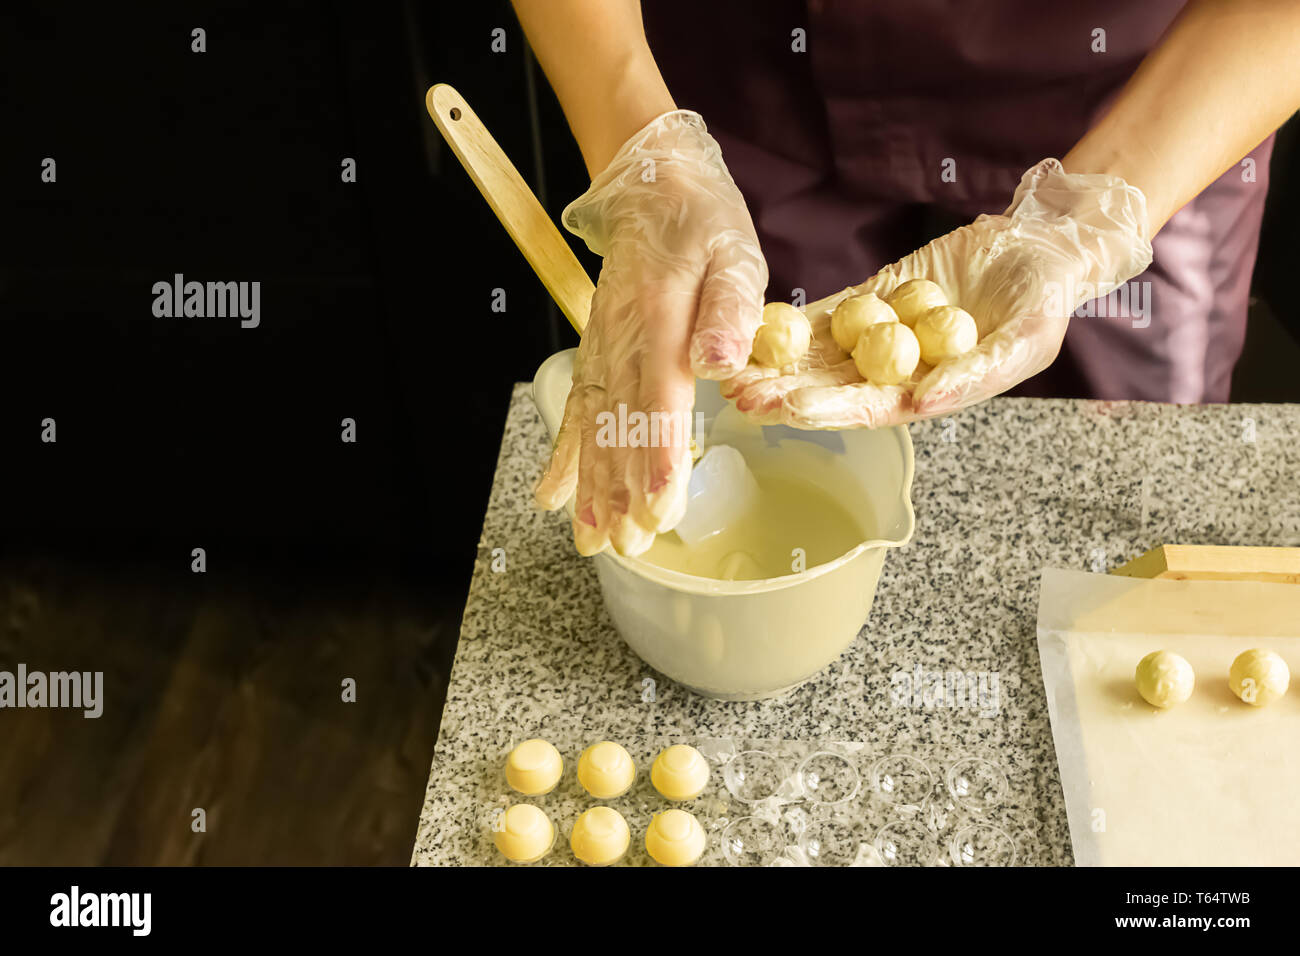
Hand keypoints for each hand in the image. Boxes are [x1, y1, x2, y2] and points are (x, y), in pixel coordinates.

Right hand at [533, 111, 766, 554]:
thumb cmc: (703, 222)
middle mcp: (622, 338)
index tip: (660, 505)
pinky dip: (564, 456)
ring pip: (592, 424)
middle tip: (628, 543)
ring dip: (590, 485)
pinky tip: (554, 498)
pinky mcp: (597, 352)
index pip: (658, 395)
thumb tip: (721, 364)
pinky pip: (577, 409)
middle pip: (618, 422)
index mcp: (660, 315)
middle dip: (621, 488)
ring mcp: (602, 347)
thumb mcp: (734, 251)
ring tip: (590, 539)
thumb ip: (729, 307)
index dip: (657, 453)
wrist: (654, 184)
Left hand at [721, 159, 1152, 428]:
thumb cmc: (1045, 300)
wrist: (1040, 246)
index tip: (790, 409)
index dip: (829, 409)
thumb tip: (924, 401)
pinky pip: (826, 313)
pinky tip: (754, 325)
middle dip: (784, 392)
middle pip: (831, 387)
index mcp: (929, 392)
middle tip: (739, 394)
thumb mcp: (1028, 338)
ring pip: (818, 354)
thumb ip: (977, 372)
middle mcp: (897, 371)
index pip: (871, 407)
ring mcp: (881, 335)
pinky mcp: (872, 299)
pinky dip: (792, 321)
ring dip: (776, 362)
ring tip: (731, 366)